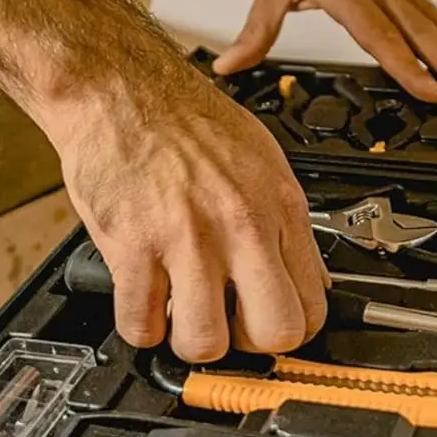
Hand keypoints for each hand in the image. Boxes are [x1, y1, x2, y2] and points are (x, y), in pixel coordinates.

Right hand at [51, 67, 326, 362]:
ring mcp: (188, 238)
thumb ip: (288, 225)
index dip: (292, 331)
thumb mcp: (267, 163)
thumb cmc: (190, 121)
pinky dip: (140, 327)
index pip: (313, 306)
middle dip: (251, 347)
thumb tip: (313, 279)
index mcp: (281, 208)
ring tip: (183, 319)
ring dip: (190, 342)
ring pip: (206, 341)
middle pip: (275, 333)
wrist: (122, 89)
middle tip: (231, 329)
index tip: (270, 327)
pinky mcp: (133, 245)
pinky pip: (141, 323)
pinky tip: (144, 305)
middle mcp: (241, 225)